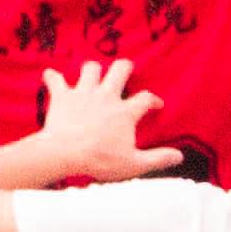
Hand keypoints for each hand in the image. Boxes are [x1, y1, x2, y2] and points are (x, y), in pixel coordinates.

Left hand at [17, 58, 154, 186]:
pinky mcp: (62, 96)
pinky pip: (55, 79)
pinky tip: (50, 76)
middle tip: (125, 69)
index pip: (145, 98)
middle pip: (119, 70)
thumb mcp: (134, 164)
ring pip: (90, 68)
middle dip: (124, 67)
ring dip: (91, 70)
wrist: (64, 153)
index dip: (153, 99)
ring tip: (92, 74)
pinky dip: (52, 77)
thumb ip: (157, 159)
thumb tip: (180, 156)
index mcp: (125, 112)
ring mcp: (83, 93)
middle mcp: (106, 96)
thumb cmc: (99, 160)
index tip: (156, 104)